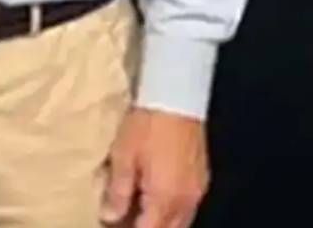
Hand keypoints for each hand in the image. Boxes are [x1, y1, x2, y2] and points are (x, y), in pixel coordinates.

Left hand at [100, 107, 208, 227]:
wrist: (176, 98)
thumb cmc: (145, 126)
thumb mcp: (123, 157)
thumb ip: (118, 192)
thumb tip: (110, 217)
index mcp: (165, 199)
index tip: (113, 225)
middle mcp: (186, 201)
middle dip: (146, 227)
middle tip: (124, 219)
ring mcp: (198, 191)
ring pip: (181, 222)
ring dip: (160, 222)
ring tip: (137, 211)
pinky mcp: (202, 179)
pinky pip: (188, 208)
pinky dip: (171, 211)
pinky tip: (155, 200)